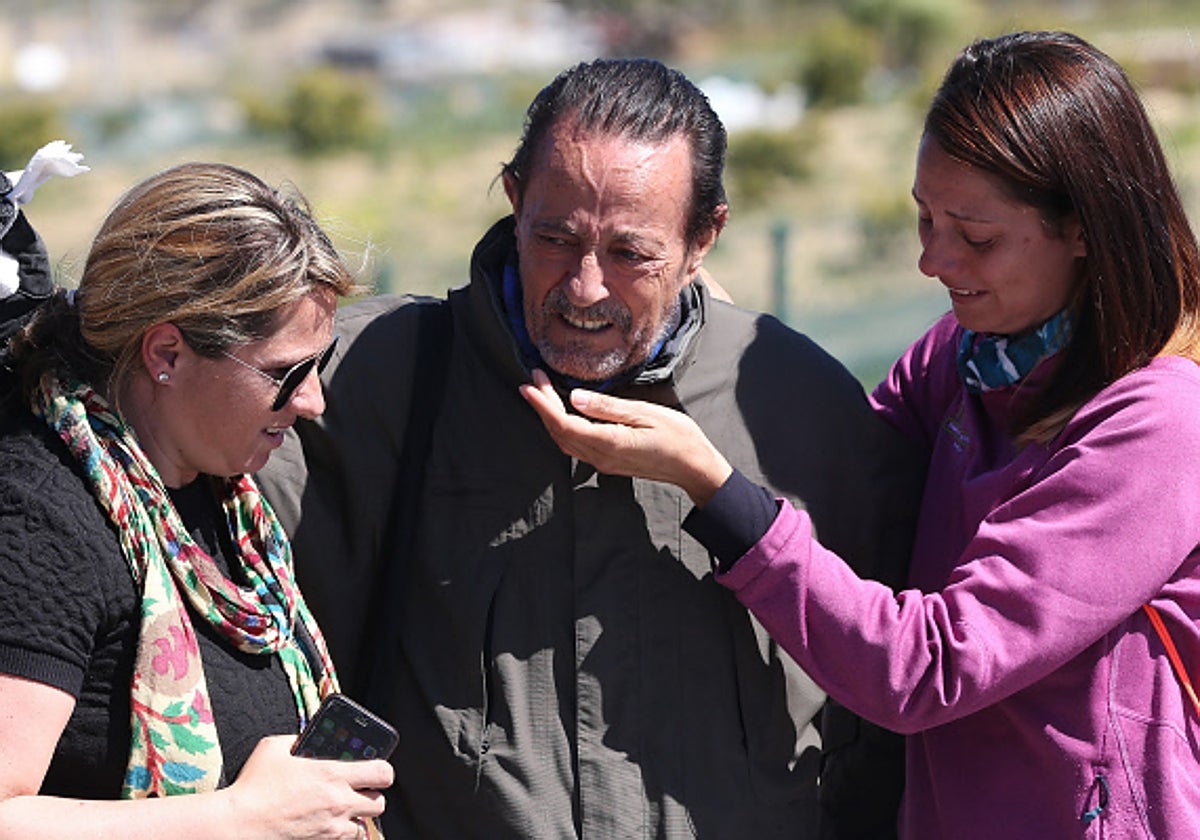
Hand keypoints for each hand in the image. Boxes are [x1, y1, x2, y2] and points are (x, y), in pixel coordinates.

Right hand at [224, 735, 392, 839]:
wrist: (238, 824)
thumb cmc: (253, 786)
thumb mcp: (273, 748)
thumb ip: (296, 739)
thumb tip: (305, 739)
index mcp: (332, 773)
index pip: (382, 772)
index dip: (382, 770)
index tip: (376, 770)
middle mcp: (339, 802)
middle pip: (380, 803)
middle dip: (372, 796)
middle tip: (359, 791)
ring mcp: (331, 827)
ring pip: (364, 826)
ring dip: (356, 817)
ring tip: (341, 810)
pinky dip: (342, 834)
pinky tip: (328, 825)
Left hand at [519, 369, 732, 505]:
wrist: (693, 466)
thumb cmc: (677, 437)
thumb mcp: (644, 413)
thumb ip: (607, 407)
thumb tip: (575, 397)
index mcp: (607, 442)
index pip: (563, 422)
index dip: (543, 403)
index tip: (529, 383)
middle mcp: (600, 457)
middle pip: (559, 431)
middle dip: (542, 406)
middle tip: (534, 379)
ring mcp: (603, 462)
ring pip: (564, 441)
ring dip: (550, 417)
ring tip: (541, 393)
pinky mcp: (608, 462)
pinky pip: (576, 445)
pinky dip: (563, 428)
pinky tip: (563, 413)